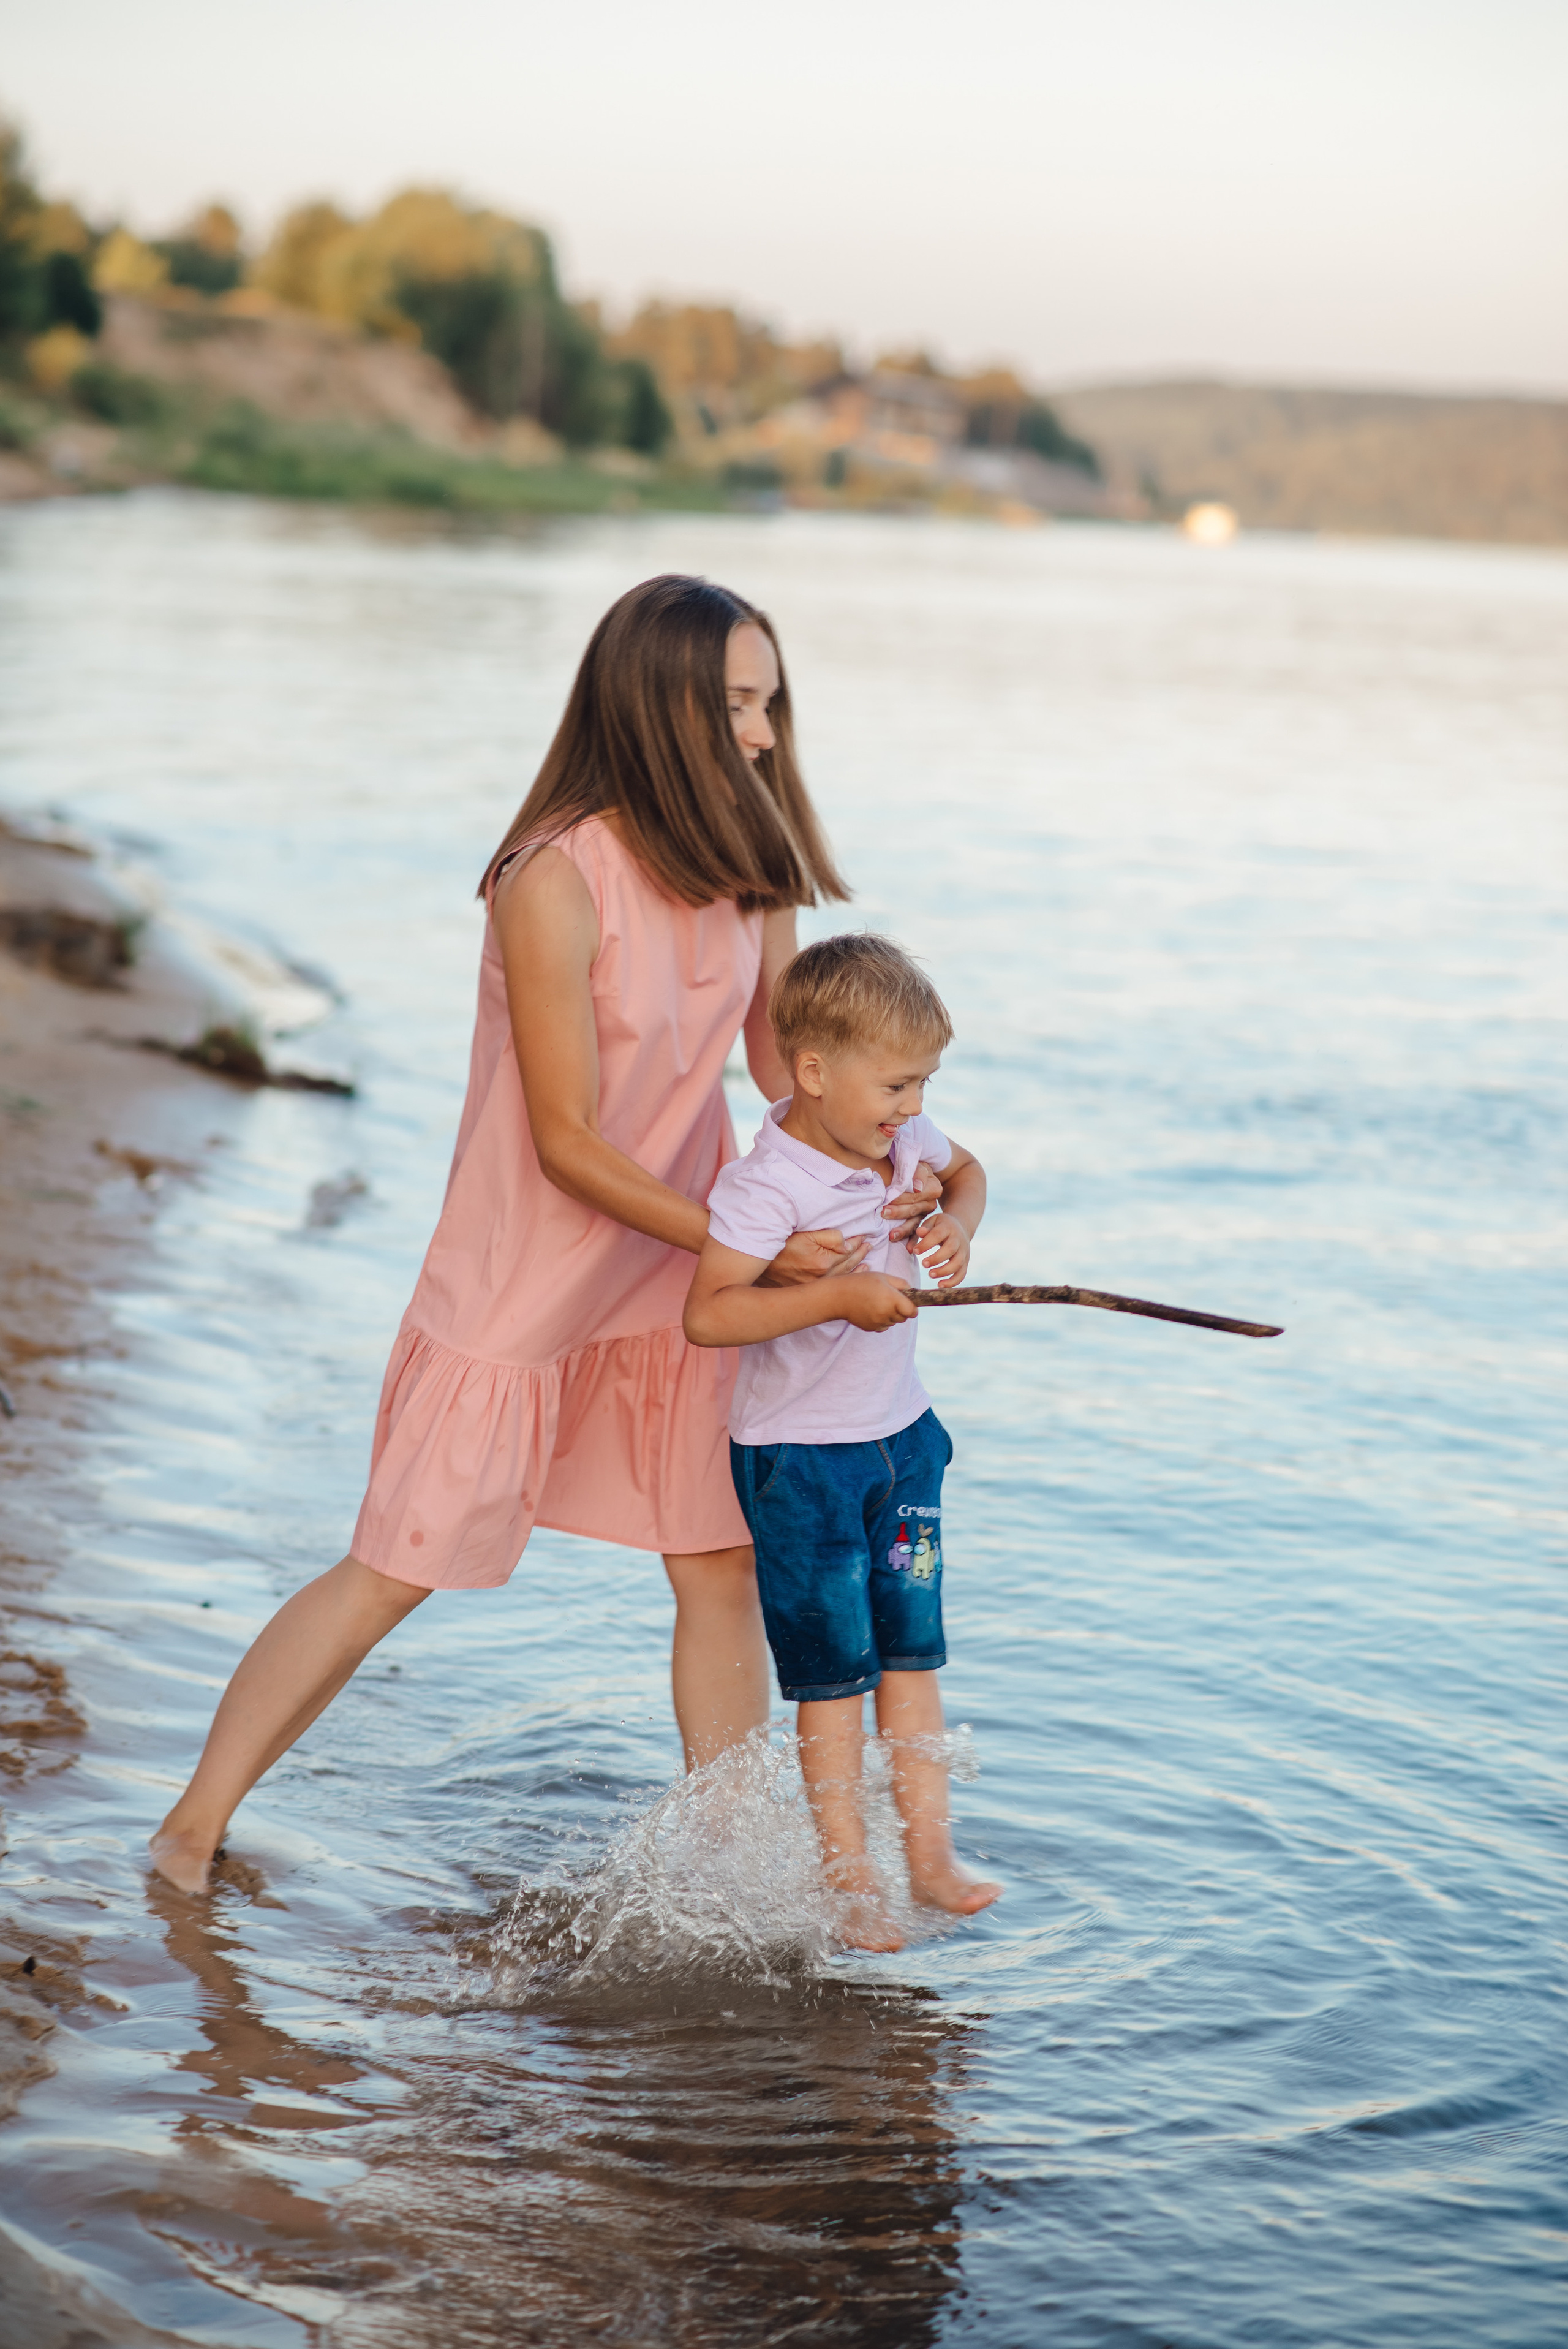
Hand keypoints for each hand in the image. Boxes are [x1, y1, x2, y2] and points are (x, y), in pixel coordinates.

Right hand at [756, 1225, 870, 1288]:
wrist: (759, 1263)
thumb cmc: (780, 1245)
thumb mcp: (805, 1234)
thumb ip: (829, 1237)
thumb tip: (847, 1244)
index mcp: (823, 1263)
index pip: (847, 1251)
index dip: (857, 1242)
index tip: (864, 1236)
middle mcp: (822, 1278)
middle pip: (848, 1264)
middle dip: (860, 1253)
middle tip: (869, 1245)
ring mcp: (815, 1286)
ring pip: (843, 1276)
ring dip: (857, 1266)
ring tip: (866, 1257)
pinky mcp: (808, 1290)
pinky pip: (833, 1284)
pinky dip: (847, 1278)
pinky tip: (855, 1274)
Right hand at [837, 1272, 918, 1332]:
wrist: (839, 1296)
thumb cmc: (861, 1283)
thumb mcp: (883, 1277)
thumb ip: (902, 1284)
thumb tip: (913, 1292)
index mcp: (891, 1299)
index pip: (912, 1312)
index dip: (913, 1308)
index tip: (909, 1303)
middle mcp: (886, 1313)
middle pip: (904, 1318)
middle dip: (901, 1310)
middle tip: (890, 1299)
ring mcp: (878, 1322)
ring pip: (893, 1322)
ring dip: (891, 1315)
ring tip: (878, 1303)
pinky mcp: (871, 1328)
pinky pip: (884, 1326)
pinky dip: (882, 1320)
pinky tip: (872, 1310)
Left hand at [882, 1160, 942, 1245]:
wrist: (915, 1175)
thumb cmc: (912, 1168)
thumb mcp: (918, 1165)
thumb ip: (918, 1172)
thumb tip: (917, 1187)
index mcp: (933, 1188)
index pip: (915, 1194)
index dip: (901, 1197)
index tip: (887, 1197)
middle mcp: (931, 1203)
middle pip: (913, 1209)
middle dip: (898, 1212)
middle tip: (883, 1212)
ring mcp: (925, 1215)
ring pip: (915, 1224)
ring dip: (903, 1230)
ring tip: (891, 1235)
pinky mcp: (921, 1224)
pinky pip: (917, 1234)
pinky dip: (912, 1241)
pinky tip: (909, 1249)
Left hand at [911, 1212, 970, 1287]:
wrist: (960, 1227)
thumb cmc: (940, 1226)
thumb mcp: (932, 1222)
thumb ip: (925, 1227)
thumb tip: (920, 1232)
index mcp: (948, 1227)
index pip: (938, 1235)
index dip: (927, 1243)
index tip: (916, 1251)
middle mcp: (958, 1239)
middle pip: (951, 1249)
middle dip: (936, 1258)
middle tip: (923, 1264)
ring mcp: (964, 1251)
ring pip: (958, 1263)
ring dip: (944, 1271)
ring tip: (930, 1275)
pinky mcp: (965, 1262)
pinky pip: (962, 1274)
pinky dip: (952, 1282)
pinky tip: (940, 1285)